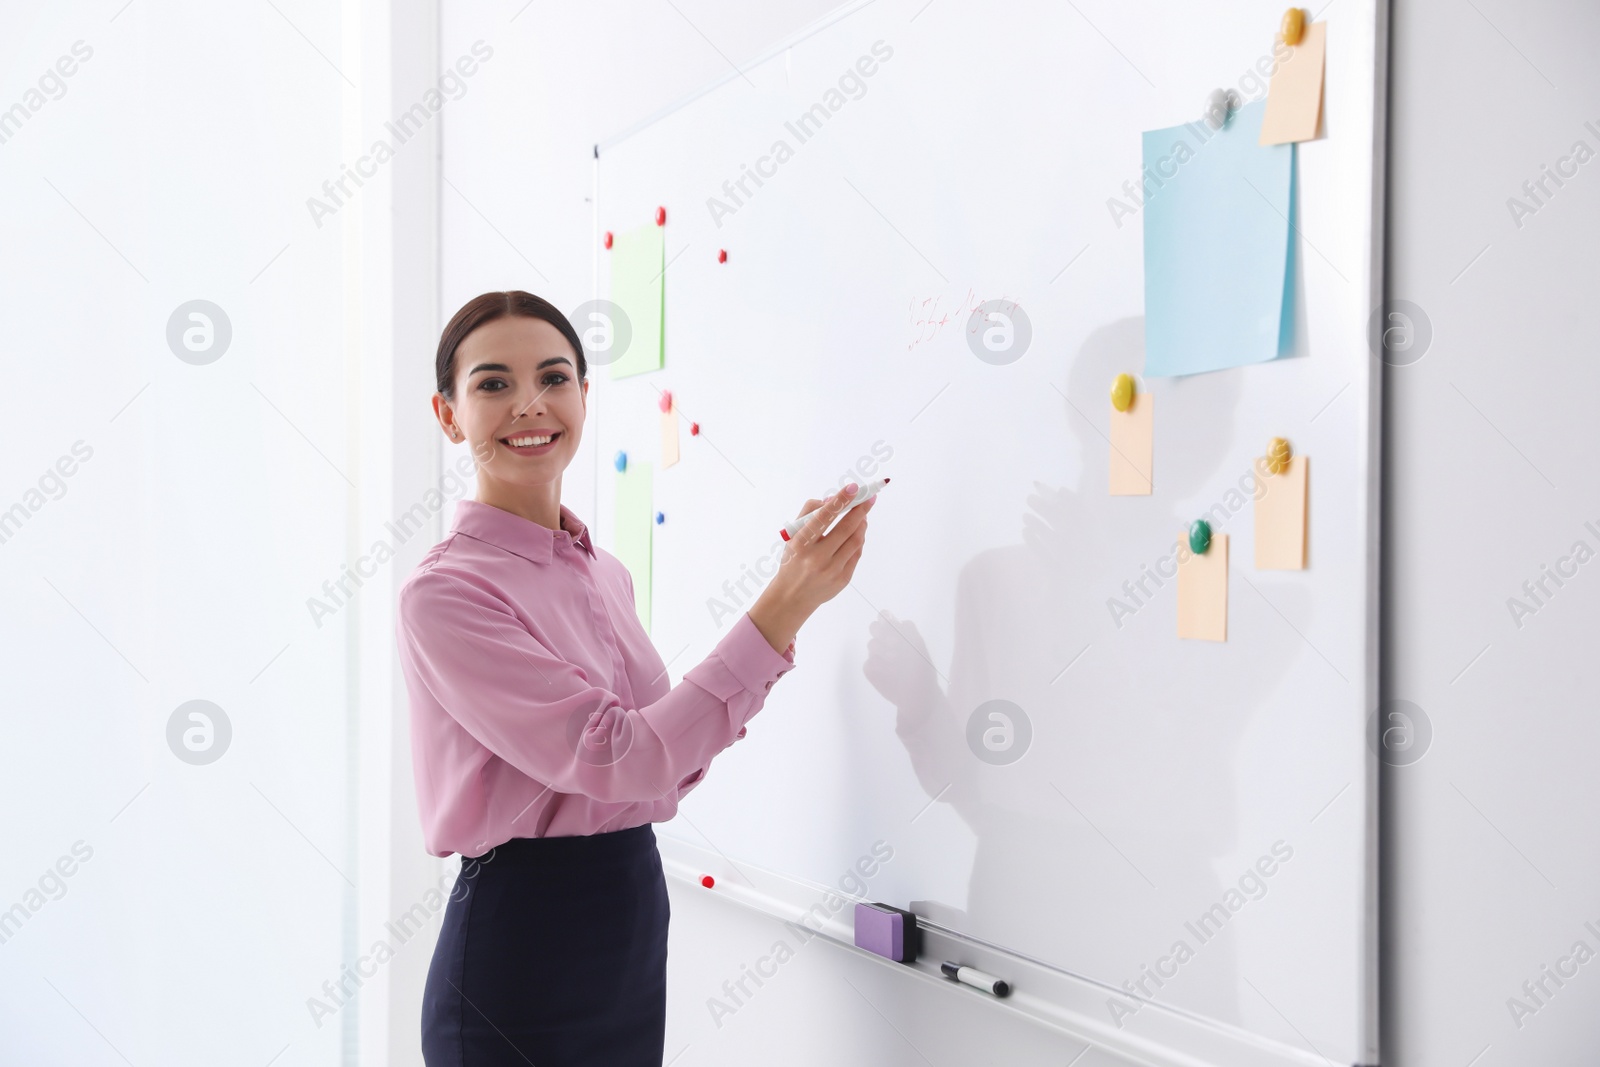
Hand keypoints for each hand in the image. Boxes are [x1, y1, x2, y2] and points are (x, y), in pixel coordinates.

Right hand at [748, 484, 874, 652]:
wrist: (792, 596)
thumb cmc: (793, 560)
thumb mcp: (792, 536)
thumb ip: (809, 513)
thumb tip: (833, 500)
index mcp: (801, 544)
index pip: (824, 516)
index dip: (841, 500)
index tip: (854, 488)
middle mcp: (816, 558)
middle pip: (846, 528)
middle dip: (860, 510)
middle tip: (869, 498)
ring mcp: (832, 570)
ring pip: (855, 540)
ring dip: (862, 524)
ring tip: (863, 515)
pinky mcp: (843, 579)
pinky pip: (856, 554)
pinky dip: (859, 540)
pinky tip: (857, 533)